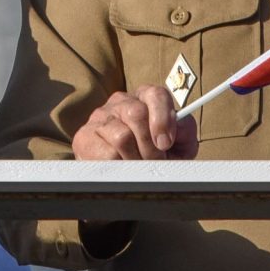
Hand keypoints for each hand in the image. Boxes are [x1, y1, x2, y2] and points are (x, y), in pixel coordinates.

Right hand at [71, 87, 197, 161]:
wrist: (122, 175)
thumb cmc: (153, 156)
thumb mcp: (177, 146)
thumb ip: (185, 132)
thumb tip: (180, 125)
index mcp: (144, 98)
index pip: (156, 94)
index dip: (162, 118)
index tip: (165, 143)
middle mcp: (121, 102)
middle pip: (137, 113)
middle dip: (150, 145)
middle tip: (155, 163)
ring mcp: (100, 117)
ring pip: (122, 136)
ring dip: (136, 159)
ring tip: (139, 168)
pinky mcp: (84, 136)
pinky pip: (107, 153)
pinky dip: (120, 166)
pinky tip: (121, 168)